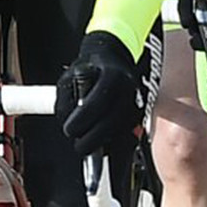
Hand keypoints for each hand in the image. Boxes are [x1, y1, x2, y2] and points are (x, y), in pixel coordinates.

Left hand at [57, 31, 141, 159]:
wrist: (115, 59)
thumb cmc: (91, 68)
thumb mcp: (70, 78)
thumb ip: (66, 100)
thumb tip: (67, 122)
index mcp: (113, 75)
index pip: (97, 102)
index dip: (82, 120)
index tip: (69, 130)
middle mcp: (129, 88)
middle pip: (112, 121)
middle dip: (93, 139)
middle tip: (79, 146)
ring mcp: (138, 100)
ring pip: (121, 129)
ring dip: (104, 141)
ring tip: (88, 143)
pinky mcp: (140, 111)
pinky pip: (127, 131)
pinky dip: (114, 140)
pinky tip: (102, 140)